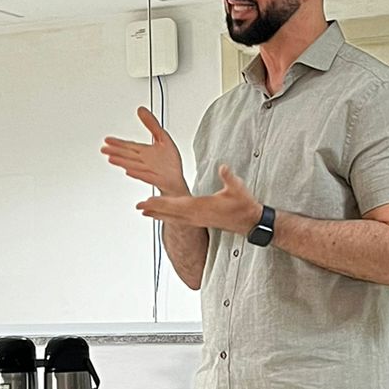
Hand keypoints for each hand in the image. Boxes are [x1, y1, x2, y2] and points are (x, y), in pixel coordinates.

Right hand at [101, 107, 187, 195]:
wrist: (177, 182)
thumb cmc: (169, 165)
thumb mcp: (162, 137)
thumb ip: (152, 124)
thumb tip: (140, 109)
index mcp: (144, 152)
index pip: (128, 146)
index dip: (118, 143)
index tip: (107, 140)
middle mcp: (144, 162)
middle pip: (128, 155)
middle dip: (116, 152)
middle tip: (103, 149)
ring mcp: (150, 171)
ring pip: (133, 165)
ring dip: (122, 162)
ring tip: (112, 159)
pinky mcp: (157, 180)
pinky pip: (146, 176)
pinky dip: (137, 174)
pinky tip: (129, 171)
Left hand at [137, 164, 263, 237]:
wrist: (249, 222)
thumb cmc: (243, 205)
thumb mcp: (237, 188)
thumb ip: (228, 177)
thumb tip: (223, 167)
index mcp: (202, 207)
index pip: (177, 204)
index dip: (162, 203)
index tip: (149, 201)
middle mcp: (196, 215)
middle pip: (170, 212)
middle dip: (154, 208)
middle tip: (138, 206)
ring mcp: (197, 219)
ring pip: (173, 217)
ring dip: (158, 213)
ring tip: (143, 211)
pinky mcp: (199, 221)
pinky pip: (179, 220)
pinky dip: (167, 217)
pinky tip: (161, 216)